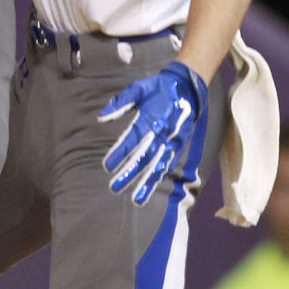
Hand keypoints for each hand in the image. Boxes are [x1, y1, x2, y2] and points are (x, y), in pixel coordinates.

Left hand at [99, 62, 206, 205]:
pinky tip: (149, 188)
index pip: (132, 140)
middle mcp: (162, 133)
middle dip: (129, 174)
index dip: (120, 153)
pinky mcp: (180, 146)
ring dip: (147, 184)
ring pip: (158, 166)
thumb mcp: (137, 89)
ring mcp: (173, 141)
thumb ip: (120, 103)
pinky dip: (159, 177)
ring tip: (136, 200)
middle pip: (144, 157)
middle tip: (114, 188)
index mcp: (151, 118)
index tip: (107, 166)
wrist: (188, 88)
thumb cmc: (158, 89)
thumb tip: (100, 117)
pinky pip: (168, 164)